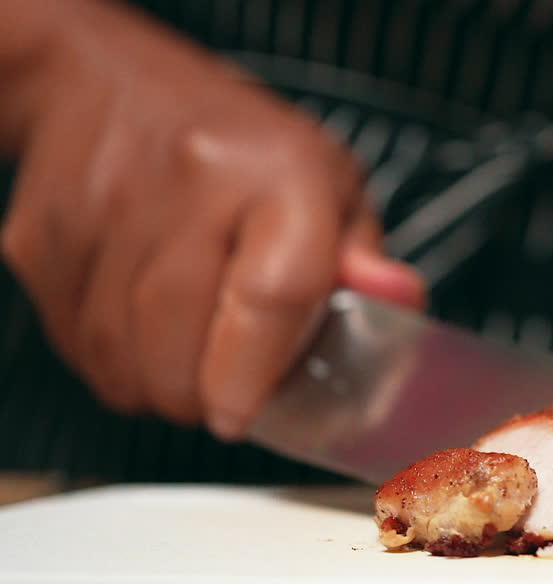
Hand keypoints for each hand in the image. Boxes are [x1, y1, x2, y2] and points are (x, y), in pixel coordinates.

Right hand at [1, 4, 422, 438]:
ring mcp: (104, 213)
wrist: (110, 85)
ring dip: (161, 385)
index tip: (245, 417)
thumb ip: (365, 261)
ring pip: (125, 365)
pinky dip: (116, 362)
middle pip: (183, 352)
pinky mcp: (41, 243)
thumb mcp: (331, 187)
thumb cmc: (240, 149)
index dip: (256, 378)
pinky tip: (142, 326)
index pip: (271, 297)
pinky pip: (79, 350)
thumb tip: (397, 304)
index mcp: (281, 175)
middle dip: (209, 395)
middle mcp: (190, 186)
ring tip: (191, 348)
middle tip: (232, 380)